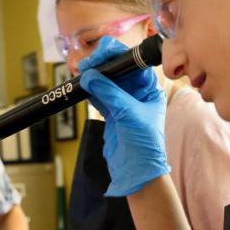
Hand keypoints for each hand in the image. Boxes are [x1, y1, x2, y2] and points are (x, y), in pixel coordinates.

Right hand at [79, 37, 168, 195]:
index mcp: (149, 89)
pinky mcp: (111, 113)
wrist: (137, 173)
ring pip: (106, 81)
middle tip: (85, 66)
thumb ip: (109, 93)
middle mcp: (137, 92)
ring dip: (93, 77)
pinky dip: (90, 90)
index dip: (116, 56)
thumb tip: (89, 76)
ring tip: (81, 75)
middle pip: (117, 69)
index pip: (133, 63)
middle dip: (101, 65)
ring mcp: (123, 102)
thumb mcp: (128, 115)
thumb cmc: (144, 146)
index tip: (99, 57)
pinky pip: (98, 95)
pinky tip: (82, 87)